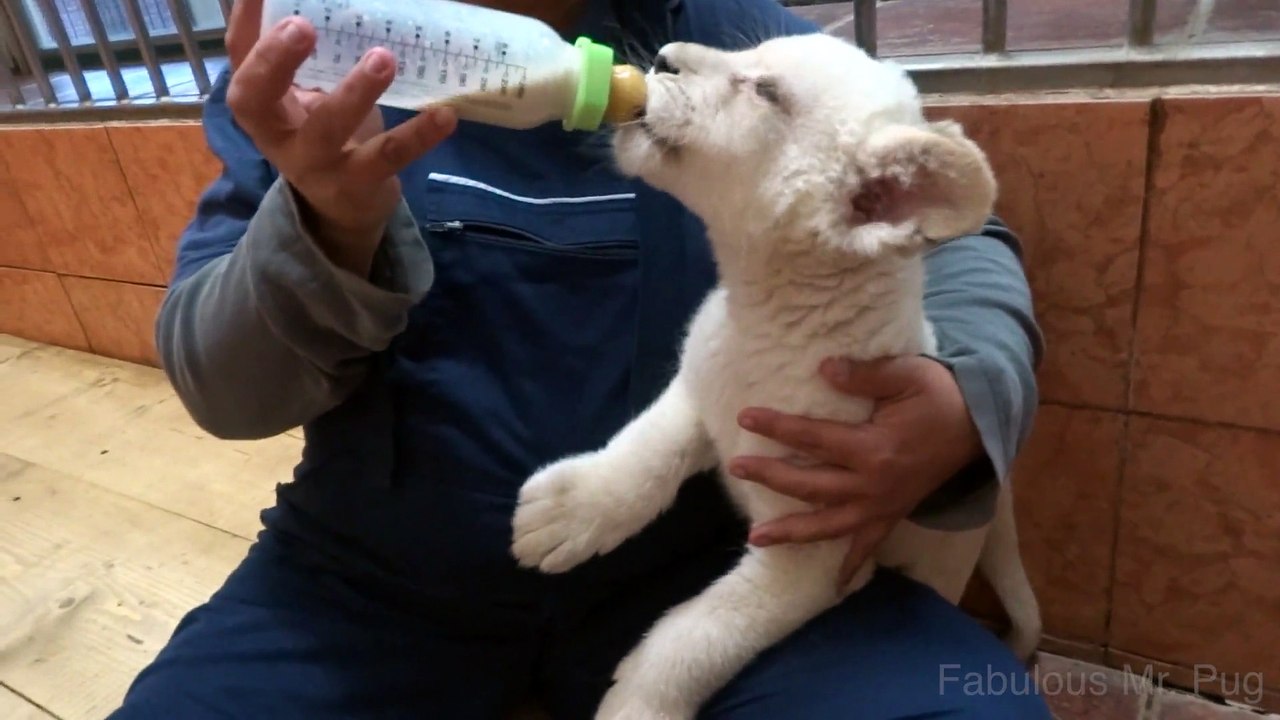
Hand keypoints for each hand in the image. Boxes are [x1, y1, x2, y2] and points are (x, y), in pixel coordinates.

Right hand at [224, 0, 456, 273]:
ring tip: (383, 59)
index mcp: (261, 103)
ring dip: (355, 92)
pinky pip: (388, 157)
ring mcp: (315, 162)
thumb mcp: (305, 95)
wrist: (344, 208)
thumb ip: (305, 56)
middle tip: (303, 26)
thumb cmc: (322, 132)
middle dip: (275, 60)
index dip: (244, 24)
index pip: (239, 59)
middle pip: (256, 98)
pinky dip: (418, 134)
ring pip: (327, 128)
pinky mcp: (358, 183)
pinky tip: (444, 115)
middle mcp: (277, 133)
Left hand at [728, 355, 984, 586]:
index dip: (778, 427)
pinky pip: (868, 546)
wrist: (977, 426)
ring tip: (755, 538)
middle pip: (811, 485)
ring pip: (829, 525)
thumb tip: (825, 368)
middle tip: (736, 468)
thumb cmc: (938, 395)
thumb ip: (865, 373)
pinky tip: (833, 585)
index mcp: (873, 448)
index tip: (746, 417)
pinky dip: (851, 565)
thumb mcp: (906, 373)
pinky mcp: (892, 515)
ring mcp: (882, 506)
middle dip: (770, 477)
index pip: (813, 438)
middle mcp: (873, 485)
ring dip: (792, 532)